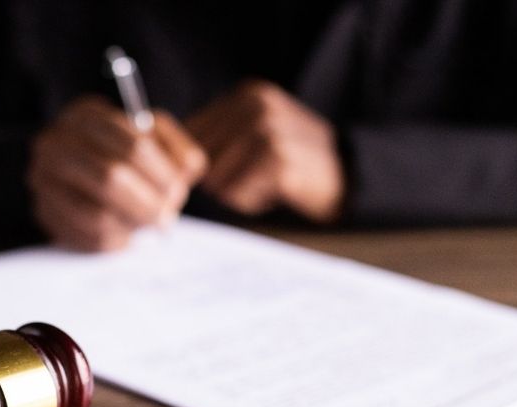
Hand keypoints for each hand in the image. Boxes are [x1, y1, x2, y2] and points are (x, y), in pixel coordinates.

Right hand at [28, 96, 206, 250]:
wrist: (82, 173)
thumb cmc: (127, 156)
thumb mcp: (155, 140)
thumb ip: (177, 150)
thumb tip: (185, 172)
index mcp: (85, 115)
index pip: (134, 146)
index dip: (162, 174)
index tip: (177, 191)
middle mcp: (55, 143)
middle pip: (111, 178)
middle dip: (147, 204)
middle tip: (166, 217)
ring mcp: (43, 179)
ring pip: (97, 215)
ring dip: (132, 225)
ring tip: (146, 224)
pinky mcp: (43, 212)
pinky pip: (85, 237)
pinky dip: (115, 241)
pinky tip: (126, 233)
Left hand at [186, 80, 344, 223]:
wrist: (349, 176)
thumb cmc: (294, 160)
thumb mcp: (258, 131)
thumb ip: (218, 136)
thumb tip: (167, 159)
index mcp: (247, 94)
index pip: (190, 132)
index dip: (197, 162)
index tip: (219, 172)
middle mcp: (256, 105)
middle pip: (199, 158)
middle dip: (218, 178)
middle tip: (253, 178)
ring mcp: (268, 130)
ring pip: (215, 178)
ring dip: (235, 192)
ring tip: (265, 183)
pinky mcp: (277, 161)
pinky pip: (236, 194)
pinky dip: (251, 202)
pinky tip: (275, 192)